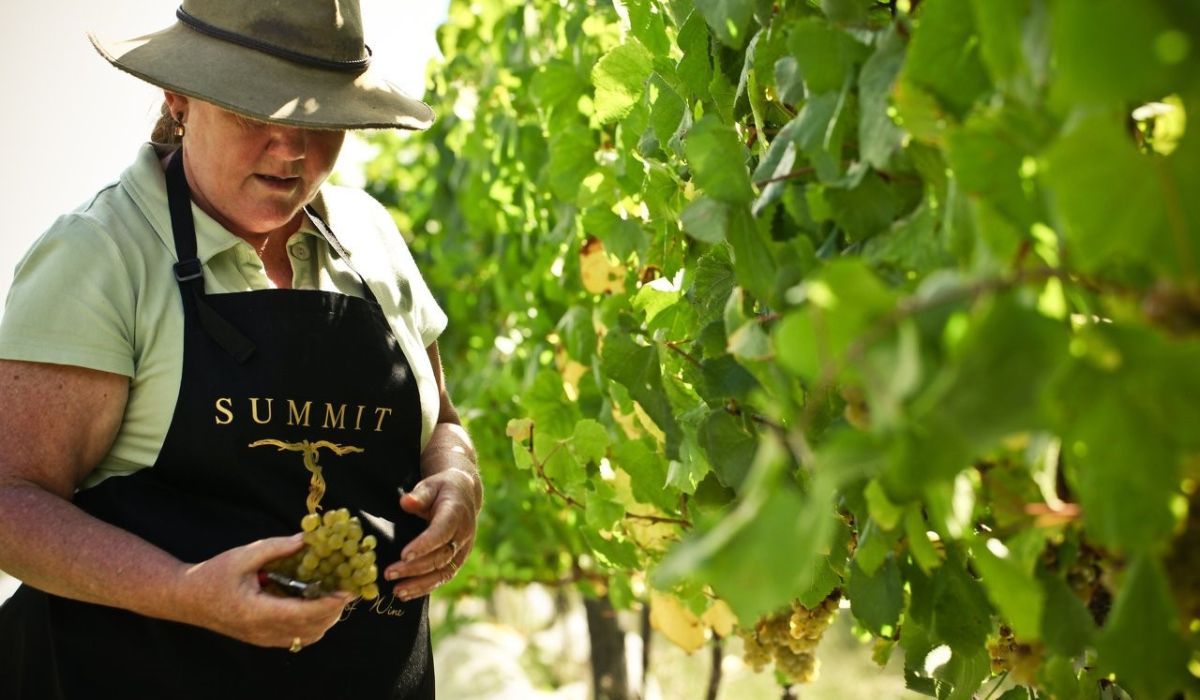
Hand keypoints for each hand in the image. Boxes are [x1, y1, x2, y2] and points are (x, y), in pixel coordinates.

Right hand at [174, 534, 352, 648]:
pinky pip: (296, 638)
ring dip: (326, 619)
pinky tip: (317, 605)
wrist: (186, 598)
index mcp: (256, 612)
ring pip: (306, 636)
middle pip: (310, 628)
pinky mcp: (262, 639)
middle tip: (349, 588)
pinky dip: (313, 625)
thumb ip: (277, 547)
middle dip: (334, 610)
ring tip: (336, 595)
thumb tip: (308, 538)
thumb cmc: (213, 574)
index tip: (349, 590)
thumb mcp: (244, 555)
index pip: (303, 613)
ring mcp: (262, 638)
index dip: (330, 603)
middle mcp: (262, 631)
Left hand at [383, 469, 477, 599]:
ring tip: (397, 591)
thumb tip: (405, 503)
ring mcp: (463, 550)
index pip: (442, 531)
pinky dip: (426, 587)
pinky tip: (406, 594)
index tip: (404, 555)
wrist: (464, 495)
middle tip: (389, 574)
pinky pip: (444, 577)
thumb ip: (419, 495)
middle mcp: (463, 534)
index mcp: (456, 513)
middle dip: (414, 567)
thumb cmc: (441, 489)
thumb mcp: (431, 485)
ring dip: (420, 584)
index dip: (425, 544)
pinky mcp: (458, 560)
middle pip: (440, 556)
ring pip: (443, 572)